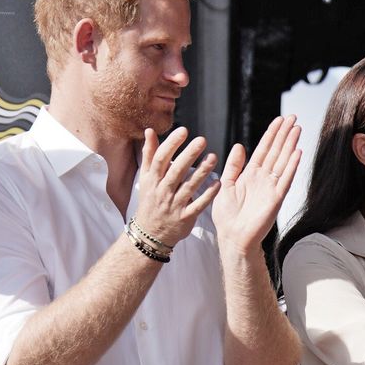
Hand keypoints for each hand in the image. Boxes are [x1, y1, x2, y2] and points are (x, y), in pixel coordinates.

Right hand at [134, 127, 219, 247]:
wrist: (150, 234)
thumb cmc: (150, 201)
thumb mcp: (146, 178)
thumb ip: (149, 154)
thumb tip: (150, 131)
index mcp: (153, 180)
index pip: (161, 159)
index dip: (171, 144)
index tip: (184, 130)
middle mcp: (163, 191)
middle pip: (176, 170)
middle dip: (189, 154)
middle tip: (202, 140)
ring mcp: (174, 205)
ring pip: (189, 186)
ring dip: (202, 172)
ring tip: (213, 157)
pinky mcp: (185, 217)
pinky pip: (198, 205)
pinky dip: (208, 195)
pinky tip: (218, 183)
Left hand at [212, 115, 301, 253]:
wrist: (232, 238)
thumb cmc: (227, 217)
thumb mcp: (225, 185)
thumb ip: (233, 166)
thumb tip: (239, 146)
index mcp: (250, 174)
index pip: (263, 149)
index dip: (272, 134)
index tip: (279, 120)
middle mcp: (263, 179)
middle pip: (276, 151)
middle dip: (284, 134)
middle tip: (293, 117)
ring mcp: (271, 188)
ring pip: (283, 161)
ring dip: (290, 145)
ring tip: (297, 129)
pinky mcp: (276, 199)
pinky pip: (285, 179)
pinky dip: (291, 166)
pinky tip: (297, 152)